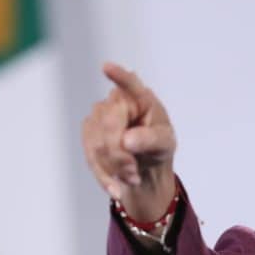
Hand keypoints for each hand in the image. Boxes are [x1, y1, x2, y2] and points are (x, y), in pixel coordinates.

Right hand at [82, 62, 177, 221]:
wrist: (144, 168)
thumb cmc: (158, 148)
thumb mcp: (165, 144)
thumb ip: (151, 140)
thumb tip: (128, 140)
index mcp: (140, 98)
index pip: (129, 84)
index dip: (118, 76)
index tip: (107, 68)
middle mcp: (116, 101)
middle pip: (108, 125)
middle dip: (120, 154)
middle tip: (134, 171)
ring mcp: (99, 115)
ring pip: (96, 144)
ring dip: (114, 168)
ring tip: (131, 177)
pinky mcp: (89, 133)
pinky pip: (90, 156)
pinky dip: (104, 175)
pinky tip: (116, 186)